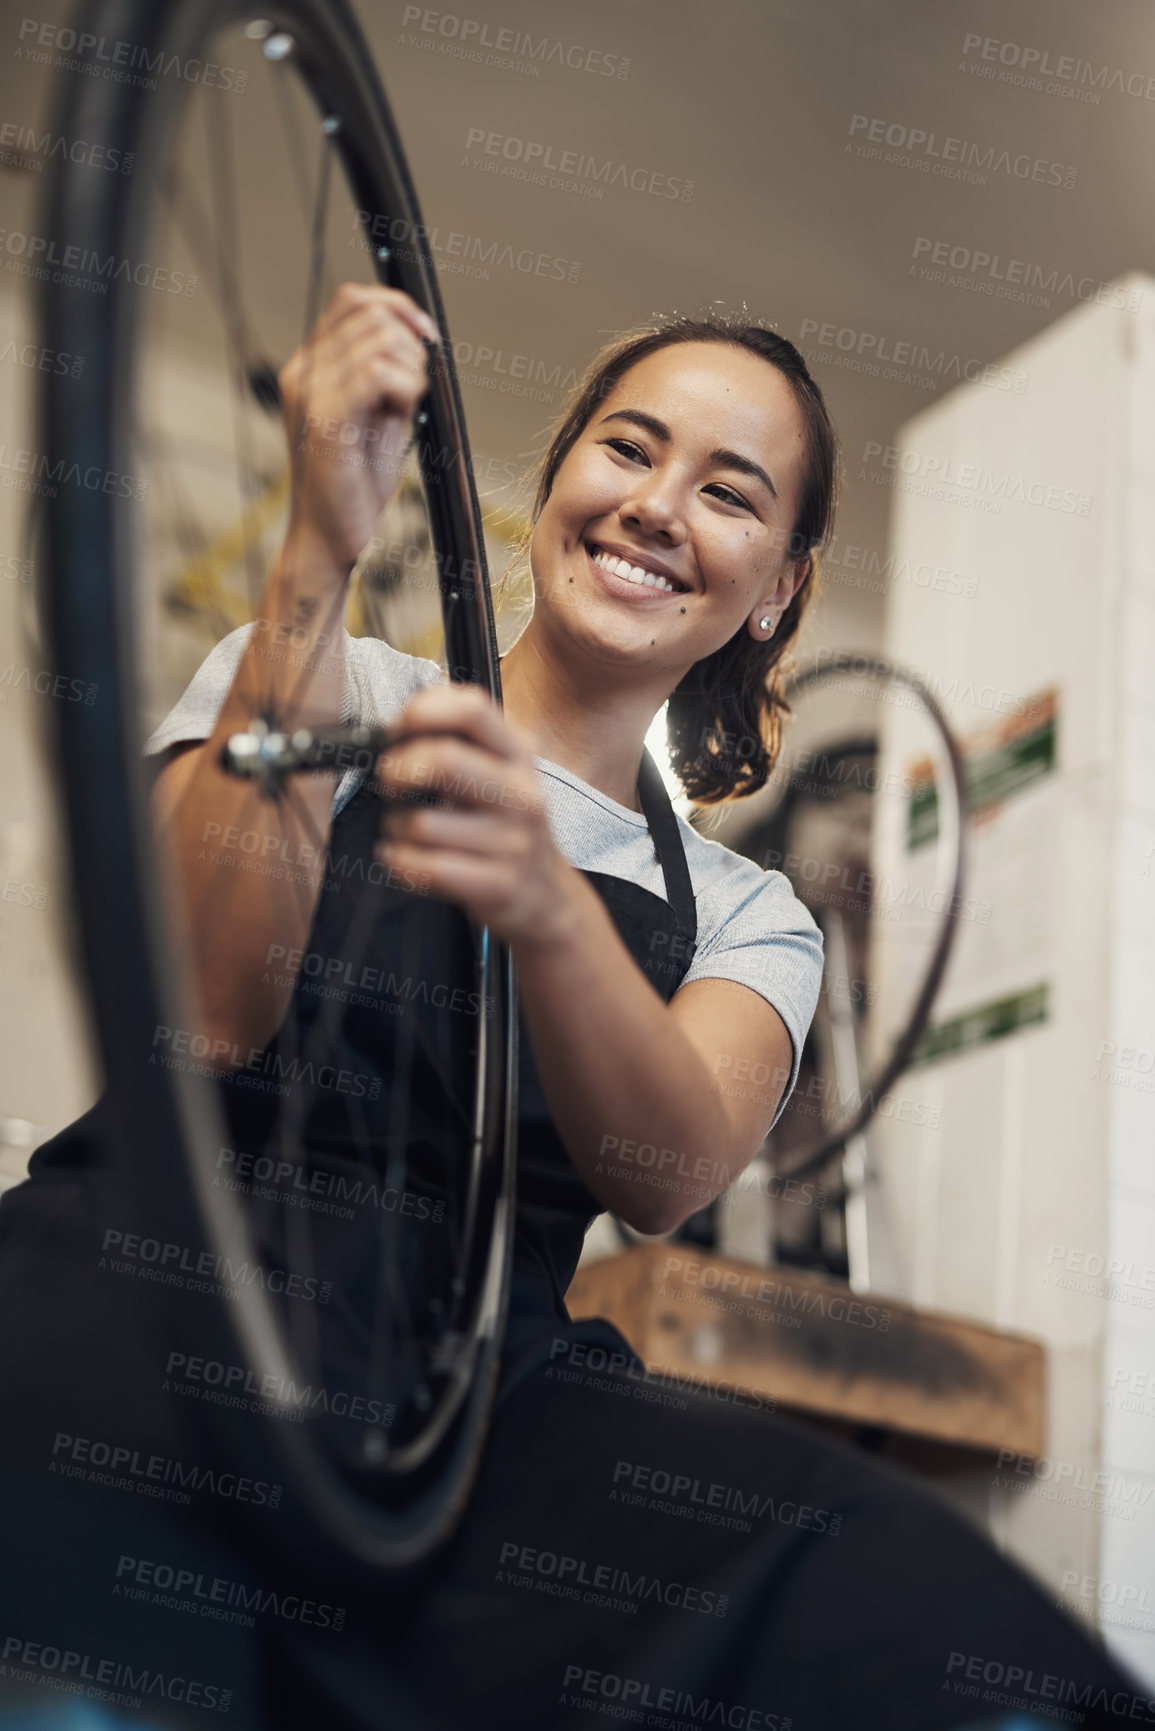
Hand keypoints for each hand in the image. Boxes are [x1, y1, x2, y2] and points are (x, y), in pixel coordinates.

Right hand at [278, 282, 438, 571]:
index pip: (352, 300)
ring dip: (412, 370)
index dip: (398, 307)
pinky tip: (403, 415)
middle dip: (409, 344)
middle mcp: (303, 372)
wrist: (329, 536)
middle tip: (415, 389)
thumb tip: (416, 336)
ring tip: (405, 410)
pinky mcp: (326, 418)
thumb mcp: (374, 414)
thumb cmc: (354, 483)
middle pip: (369, 312)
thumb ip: (382, 374)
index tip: (426, 338)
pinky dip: (407, 388)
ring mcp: (310, 392)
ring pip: (380, 338)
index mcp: (310, 367)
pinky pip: (379, 372)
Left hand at [373, 684, 576, 947]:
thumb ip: (461, 743)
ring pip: (423, 823)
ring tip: (403, 830)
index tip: (398, 732)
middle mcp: (522, 794)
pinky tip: (403, 859)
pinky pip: (427, 868)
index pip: (472, 709)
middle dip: (397, 771)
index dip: (422, 712)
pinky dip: (400, 862)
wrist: (545, 898)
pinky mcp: (500, 885)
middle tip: (390, 784)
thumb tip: (403, 720)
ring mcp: (514, 842)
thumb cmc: (504, 830)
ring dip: (395, 827)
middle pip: (444, 760)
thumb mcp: (500, 776)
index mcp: (519, 756)